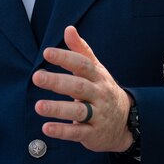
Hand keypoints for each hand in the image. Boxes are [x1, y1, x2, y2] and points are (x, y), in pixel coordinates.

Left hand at [32, 26, 133, 152]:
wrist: (126, 121)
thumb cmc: (103, 90)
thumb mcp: (96, 70)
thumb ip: (81, 51)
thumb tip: (68, 29)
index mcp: (98, 77)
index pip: (83, 65)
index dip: (65, 58)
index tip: (47, 53)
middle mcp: (99, 95)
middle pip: (79, 87)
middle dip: (58, 82)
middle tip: (37, 77)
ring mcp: (98, 115)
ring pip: (78, 111)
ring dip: (58, 109)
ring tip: (38, 106)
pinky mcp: (93, 134)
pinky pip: (77, 133)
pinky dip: (62, 131)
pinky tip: (46, 128)